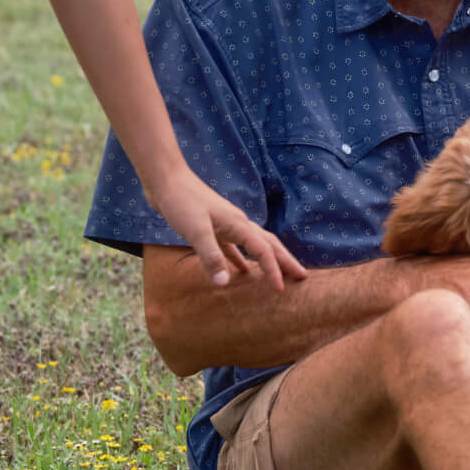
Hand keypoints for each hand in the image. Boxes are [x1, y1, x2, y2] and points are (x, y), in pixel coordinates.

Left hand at [152, 171, 305, 290]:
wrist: (167, 180)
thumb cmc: (182, 201)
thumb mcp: (196, 231)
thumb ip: (211, 257)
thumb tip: (225, 284)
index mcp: (238, 225)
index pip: (263, 251)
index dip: (273, 270)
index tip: (282, 289)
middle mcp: (238, 224)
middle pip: (269, 245)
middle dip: (285, 261)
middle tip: (302, 276)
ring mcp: (226, 225)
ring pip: (255, 245)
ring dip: (268, 260)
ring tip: (280, 273)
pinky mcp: (213, 228)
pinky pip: (233, 248)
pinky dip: (241, 260)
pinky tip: (242, 271)